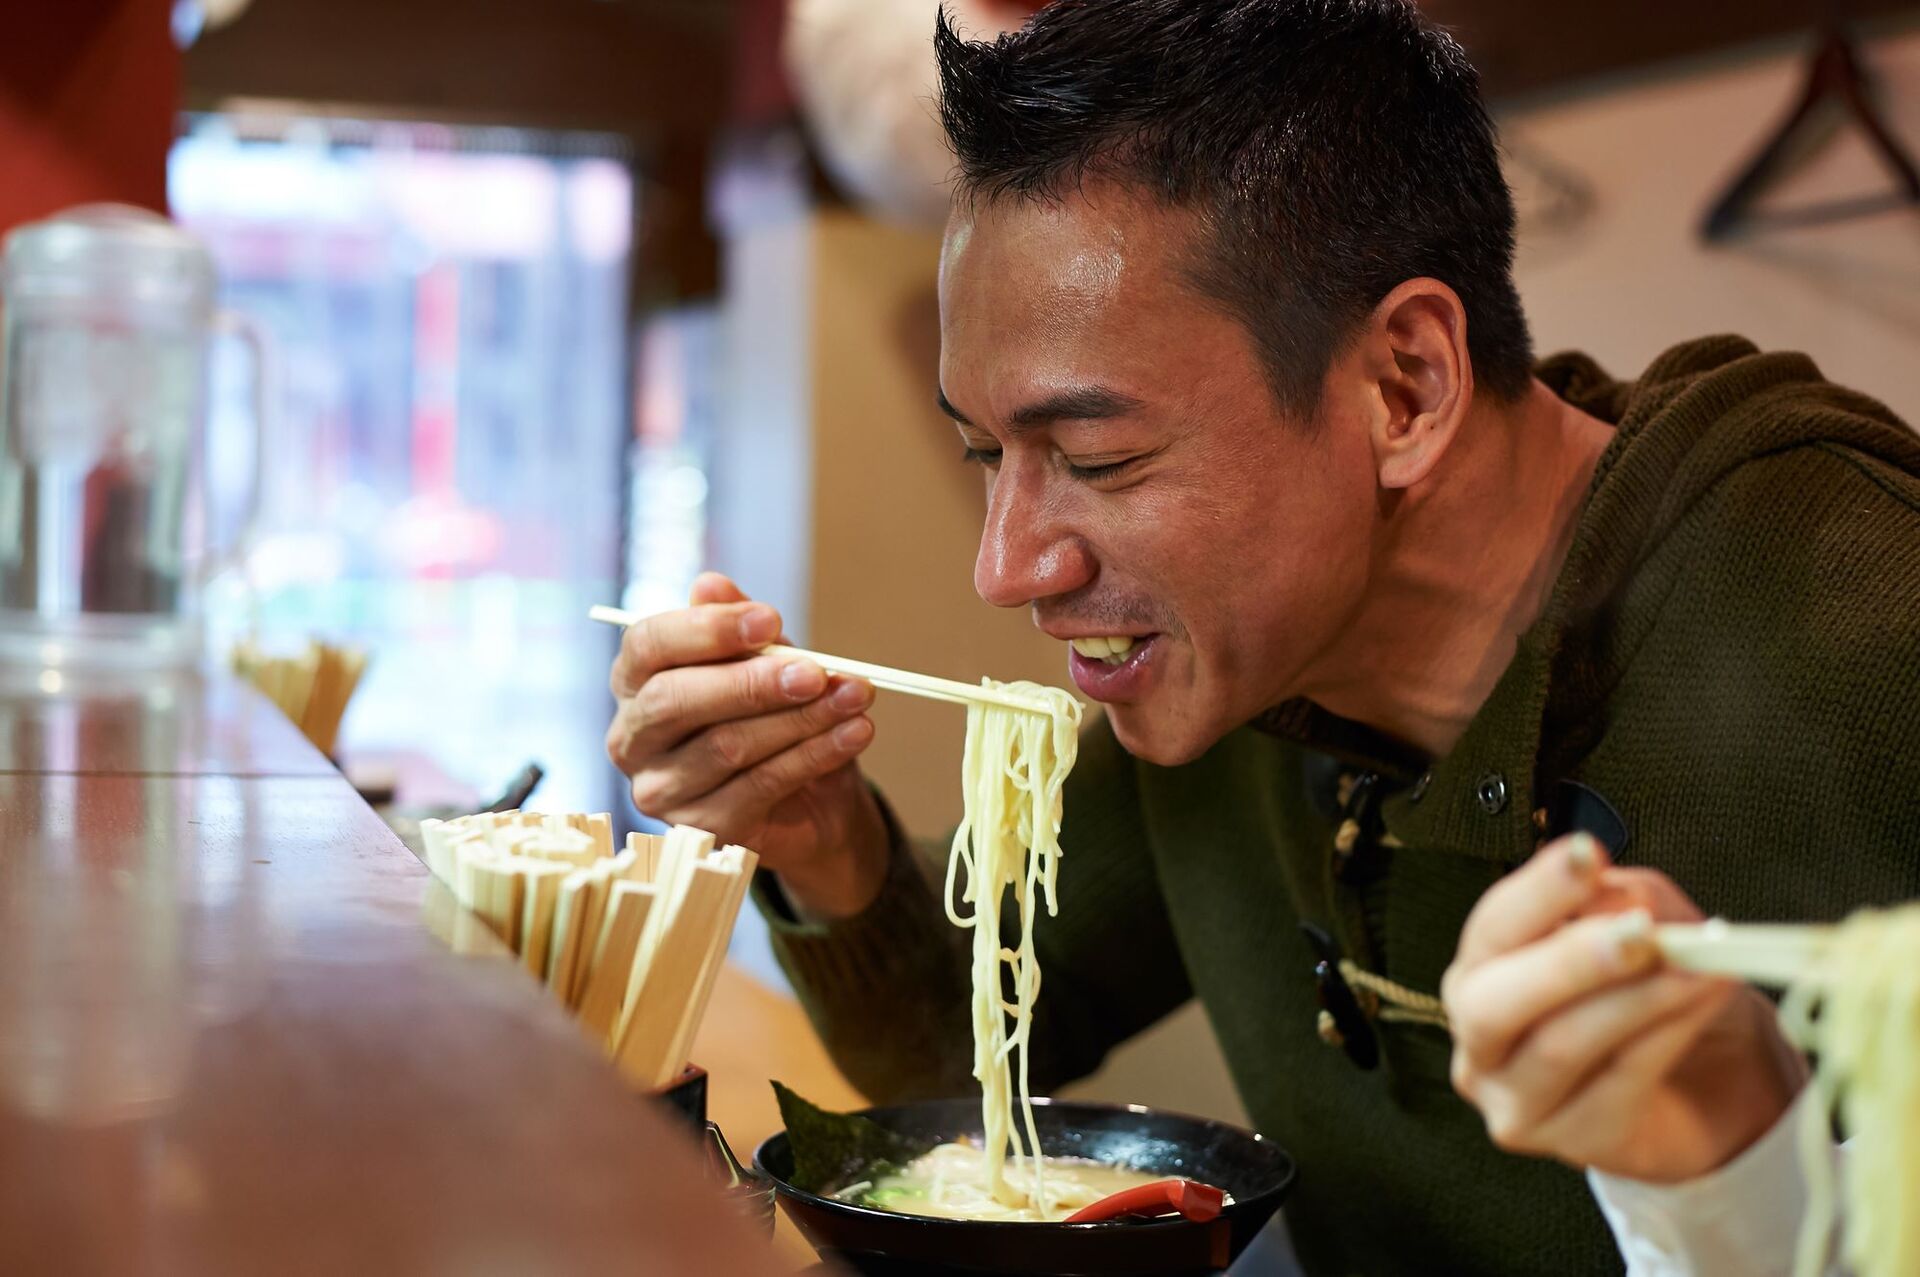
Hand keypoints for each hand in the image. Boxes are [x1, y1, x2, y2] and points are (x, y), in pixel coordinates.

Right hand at [605, 572, 889, 917]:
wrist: (811, 798)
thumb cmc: (776, 714)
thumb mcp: (767, 661)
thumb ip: (741, 629)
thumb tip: (710, 584)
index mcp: (636, 680)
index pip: (650, 645)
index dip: (707, 630)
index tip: (770, 620)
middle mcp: (632, 736)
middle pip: (676, 700)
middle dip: (754, 681)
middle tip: (817, 670)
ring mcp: (660, 788)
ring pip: (727, 746)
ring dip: (801, 718)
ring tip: (857, 696)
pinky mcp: (700, 828)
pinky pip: (760, 786)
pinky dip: (815, 755)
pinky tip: (856, 732)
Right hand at [1441, 834, 1805, 1182]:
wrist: (1703, 1080)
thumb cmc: (1651, 991)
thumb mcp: (1640, 923)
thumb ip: (1620, 903)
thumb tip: (1614, 900)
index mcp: (1481, 971)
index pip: (1492, 927)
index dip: (1537, 890)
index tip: (1586, 853)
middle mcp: (1480, 1038)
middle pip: (1496, 1002)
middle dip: (1570, 960)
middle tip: (1640, 932)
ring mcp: (1517, 1100)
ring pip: (1562, 1046)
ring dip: (1639, 999)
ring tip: (1700, 966)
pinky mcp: (1574, 1143)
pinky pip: (1618, 1085)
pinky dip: (1666, 1037)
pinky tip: (1701, 1004)